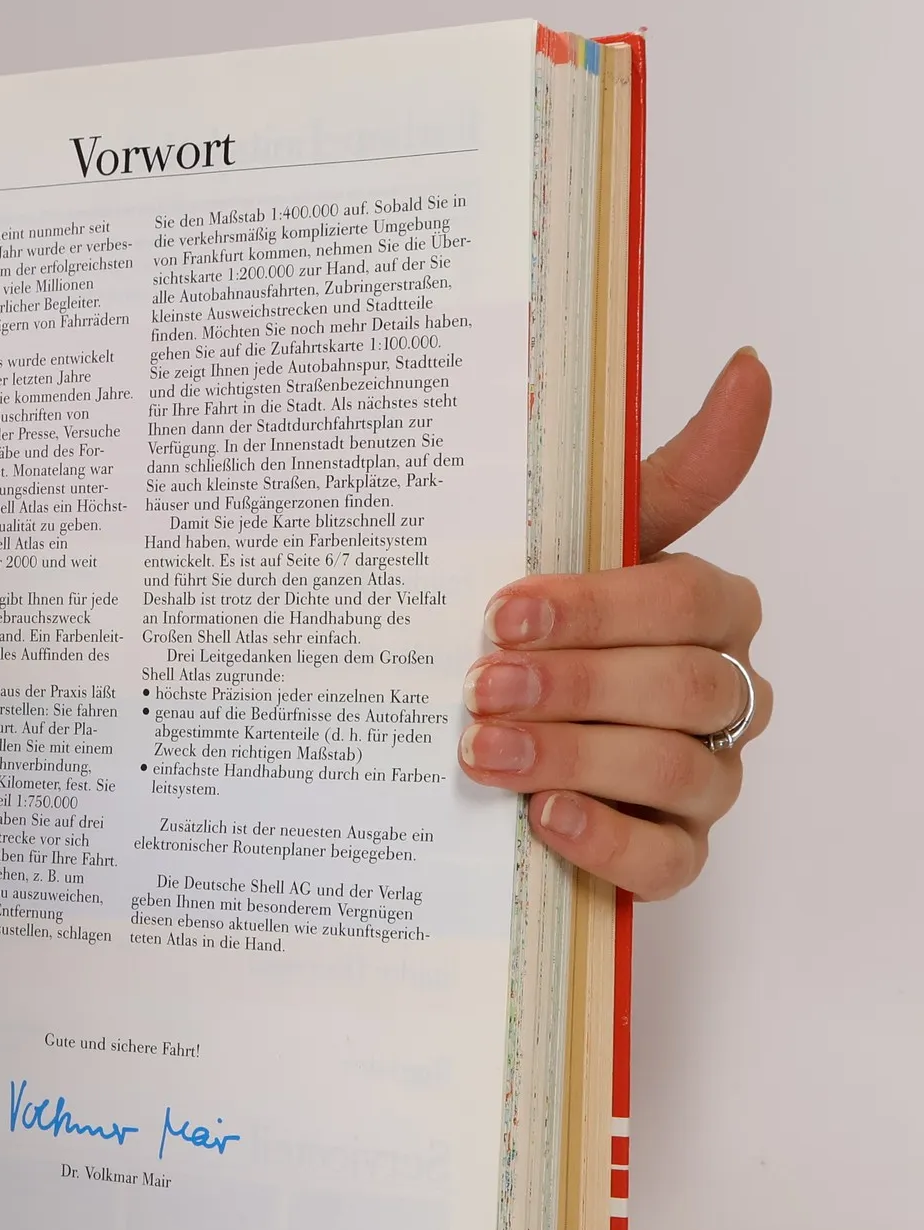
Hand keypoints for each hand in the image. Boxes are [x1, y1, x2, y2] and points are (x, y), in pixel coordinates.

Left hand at [459, 347, 772, 898]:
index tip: (505, 612)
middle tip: (481, 686)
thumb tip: (748, 367)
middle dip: (577, 684)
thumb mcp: (584, 545)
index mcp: (706, 611)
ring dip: (575, 757)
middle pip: (683, 687)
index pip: (688, 600)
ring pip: (678, 771)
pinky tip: (544, 819)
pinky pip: (670, 862)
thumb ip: (670, 473)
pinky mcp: (672, 853)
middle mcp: (721, 693)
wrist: (489, 734)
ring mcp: (704, 777)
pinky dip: (607, 840)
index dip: (598, 608)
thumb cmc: (544, 630)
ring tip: (484, 752)